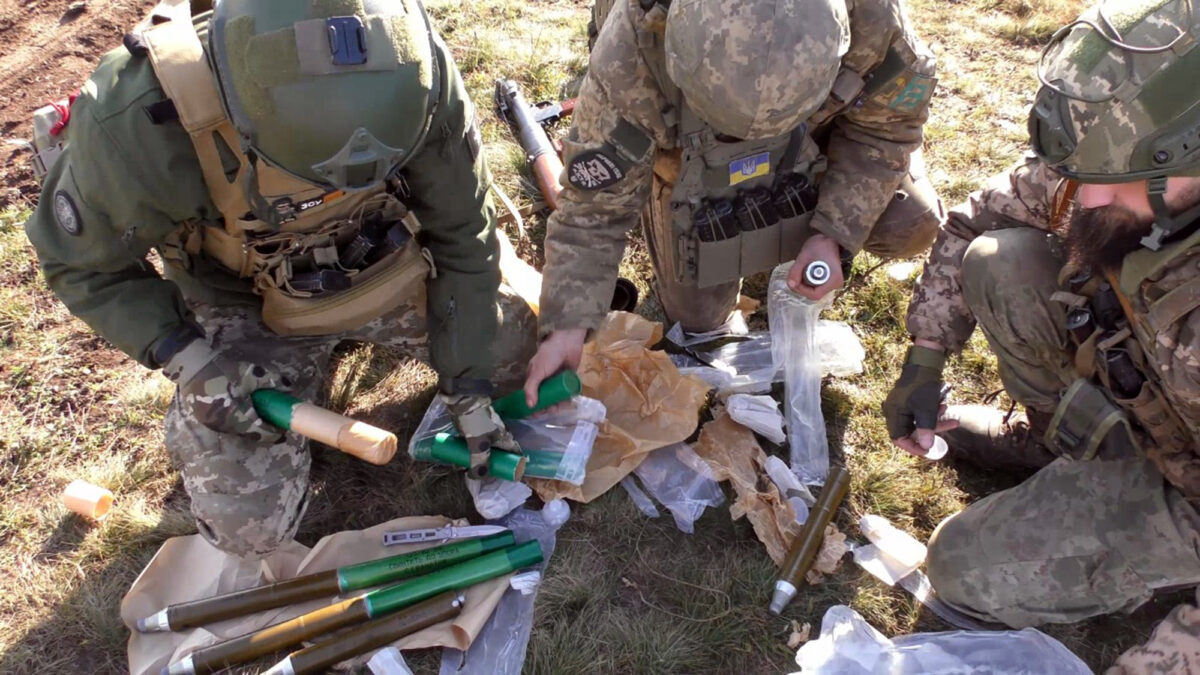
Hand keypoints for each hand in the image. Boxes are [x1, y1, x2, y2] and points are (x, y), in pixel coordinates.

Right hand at [163, 340, 283, 439]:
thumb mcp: (251, 373)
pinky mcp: (206, 419)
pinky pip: (228, 426)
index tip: (283, 428)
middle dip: (264, 430)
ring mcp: (214, 424)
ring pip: (239, 431)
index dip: (274, 433)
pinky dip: (240, 422)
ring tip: (262, 418)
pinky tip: (246, 414)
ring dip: (251, 427)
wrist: (192, 366)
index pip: (260, 432)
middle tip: (275, 423)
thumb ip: (272, 381)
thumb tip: (290, 388)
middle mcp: (225, 425)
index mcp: (237, 416)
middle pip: (250, 434)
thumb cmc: (224, 370)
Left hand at [441, 394, 519, 475]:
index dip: (514, 462)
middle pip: (499, 449)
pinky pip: (476, 437)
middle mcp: (498, 430)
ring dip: (480, 453)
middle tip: (482, 472)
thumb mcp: (477, 442)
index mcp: (503, 435)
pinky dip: (471, 445)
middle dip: (492, 461)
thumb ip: (479, 460)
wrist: (463, 395)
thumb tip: (479, 476)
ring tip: (468, 464)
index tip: (509, 472)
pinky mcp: (476, 421)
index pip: (513, 451)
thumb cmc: (474, 420)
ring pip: (486, 443)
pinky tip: (462, 449)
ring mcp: (487, 425)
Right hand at [524, 328, 586, 408]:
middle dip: (547, 406)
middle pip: (545, 399)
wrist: (568, 341)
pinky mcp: (569, 380)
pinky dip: (567, 398)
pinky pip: (567, 392)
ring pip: (556, 397)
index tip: (535, 415)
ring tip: (561, 406)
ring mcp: (557, 381)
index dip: (532, 406)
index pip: (531, 395)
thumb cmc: (549, 354)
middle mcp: (545, 381)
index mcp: (534, 378)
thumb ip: (532, 387)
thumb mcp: (537, 371)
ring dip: (558, 404)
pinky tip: (569, 402)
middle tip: (551, 410)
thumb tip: (529, 406)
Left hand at [787, 234, 843, 300]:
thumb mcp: (804, 257)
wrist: (830, 238)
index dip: (802, 290)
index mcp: (833, 280)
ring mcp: (834, 283)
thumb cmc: (820, 245)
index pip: (815, 295)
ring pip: (815, 291)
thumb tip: (790, 284)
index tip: (794, 282)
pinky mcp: (831, 280)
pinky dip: (809, 282)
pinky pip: (817, 286)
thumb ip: (795, 271)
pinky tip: (805, 272)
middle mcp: (836, 284)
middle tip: (795, 277)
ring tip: (800, 272)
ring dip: (805, 284)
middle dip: (802, 287)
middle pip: (815, 294)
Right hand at [882, 344, 956, 456]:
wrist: (925, 362)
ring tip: (949, 415)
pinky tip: (944, 407)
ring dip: (934, 421)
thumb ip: (926, 430)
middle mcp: (894, 411)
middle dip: (929, 432)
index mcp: (894, 414)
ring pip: (918, 421)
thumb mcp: (927, 410)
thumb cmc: (923, 386)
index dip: (912, 447)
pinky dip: (931, 413)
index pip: (898, 438)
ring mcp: (902, 405)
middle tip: (941, 437)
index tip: (927, 451)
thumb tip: (926, 447)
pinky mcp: (909, 399)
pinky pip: (920, 412)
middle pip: (910, 430)